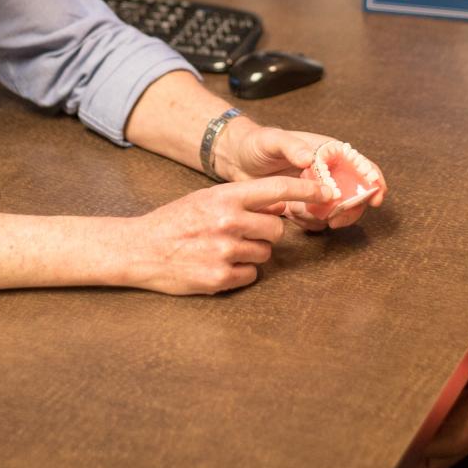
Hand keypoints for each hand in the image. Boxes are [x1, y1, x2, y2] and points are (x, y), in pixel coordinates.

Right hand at [124, 175, 332, 294]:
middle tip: (242, 233)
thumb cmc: (174, 222)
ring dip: (251, 253)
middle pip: (277, 228)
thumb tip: (280, 203)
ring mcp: (225, 251)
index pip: (277, 190)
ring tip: (222, 249)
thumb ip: (242, 200)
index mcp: (225, 197)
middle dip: (266, 232)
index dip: (306, 189)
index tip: (327, 191)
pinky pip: (251, 275)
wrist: (139, 249)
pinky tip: (216, 265)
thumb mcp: (207, 199)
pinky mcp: (220, 278)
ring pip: (265, 253)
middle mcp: (228, 222)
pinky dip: (239, 273)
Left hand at [220, 124, 387, 230]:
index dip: (374, 180)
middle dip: (350, 209)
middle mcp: (328, 172)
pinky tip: (291, 215)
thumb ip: (291, 146)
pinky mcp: (304, 206)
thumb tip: (310, 158)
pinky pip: (317, 221)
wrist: (236, 160)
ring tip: (300, 211)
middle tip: (336, 220)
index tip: (376, 197)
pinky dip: (309, 223)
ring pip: (338, 211)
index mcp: (328, 152)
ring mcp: (316, 191)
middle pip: (355, 194)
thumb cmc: (256, 143)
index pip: (361, 165)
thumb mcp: (272, 139)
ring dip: (326, 218)